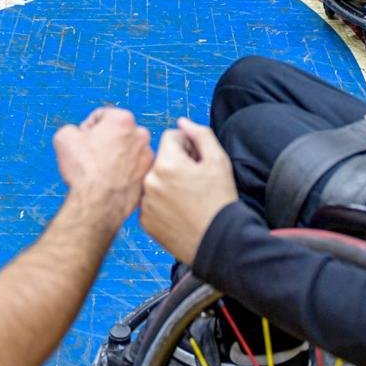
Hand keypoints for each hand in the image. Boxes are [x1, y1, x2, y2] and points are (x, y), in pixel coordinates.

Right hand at [54, 106, 153, 224]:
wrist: (98, 204)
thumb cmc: (84, 170)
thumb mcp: (64, 137)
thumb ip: (73, 128)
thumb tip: (77, 134)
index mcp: (123, 119)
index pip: (101, 116)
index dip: (87, 128)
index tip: (82, 141)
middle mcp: (140, 135)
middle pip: (117, 132)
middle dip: (104, 141)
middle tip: (90, 156)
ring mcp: (147, 157)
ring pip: (126, 151)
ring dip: (115, 156)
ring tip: (100, 171)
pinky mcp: (148, 176)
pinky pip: (132, 168)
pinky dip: (122, 172)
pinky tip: (109, 181)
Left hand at [139, 118, 239, 265]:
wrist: (219, 243)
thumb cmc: (220, 200)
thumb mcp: (218, 161)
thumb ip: (200, 134)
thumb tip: (181, 122)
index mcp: (166, 163)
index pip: (170, 137)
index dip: (188, 146)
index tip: (199, 162)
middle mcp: (149, 181)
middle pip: (161, 158)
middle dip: (176, 163)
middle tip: (195, 181)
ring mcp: (144, 203)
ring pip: (155, 180)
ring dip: (167, 182)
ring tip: (188, 198)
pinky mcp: (144, 221)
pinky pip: (150, 201)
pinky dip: (162, 203)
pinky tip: (180, 212)